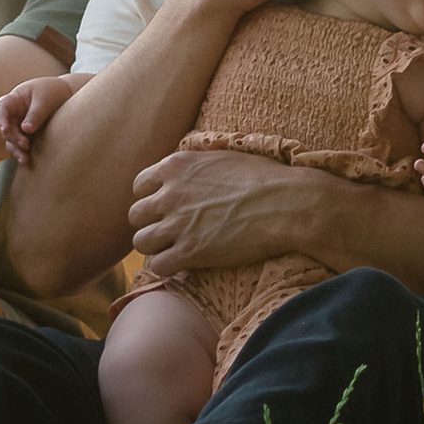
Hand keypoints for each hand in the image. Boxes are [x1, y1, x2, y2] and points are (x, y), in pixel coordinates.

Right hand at [0, 72, 78, 164]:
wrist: (67, 96)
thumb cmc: (53, 92)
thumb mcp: (45, 99)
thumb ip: (35, 114)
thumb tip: (26, 129)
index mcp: (14, 101)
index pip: (2, 109)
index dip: (1, 119)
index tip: (5, 130)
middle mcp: (13, 116)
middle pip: (7, 129)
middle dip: (14, 138)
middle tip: (25, 144)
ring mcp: (19, 128)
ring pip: (11, 142)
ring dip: (17, 150)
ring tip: (25, 159)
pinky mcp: (28, 138)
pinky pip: (21, 148)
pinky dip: (22, 154)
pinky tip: (27, 161)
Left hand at [127, 149, 327, 277]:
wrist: (287, 204)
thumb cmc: (265, 178)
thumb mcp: (223, 156)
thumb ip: (197, 164)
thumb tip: (189, 170)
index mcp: (177, 165)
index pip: (140, 185)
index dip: (151, 198)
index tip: (165, 208)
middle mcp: (171, 193)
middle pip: (136, 215)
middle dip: (151, 223)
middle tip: (170, 231)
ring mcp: (178, 223)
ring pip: (141, 241)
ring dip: (155, 247)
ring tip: (174, 249)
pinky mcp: (190, 252)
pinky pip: (158, 265)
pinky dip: (166, 267)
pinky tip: (183, 264)